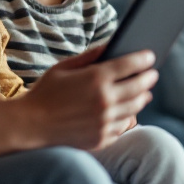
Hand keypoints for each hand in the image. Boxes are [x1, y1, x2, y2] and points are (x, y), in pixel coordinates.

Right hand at [18, 47, 156, 150]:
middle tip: (152, 74)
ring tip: (144, 92)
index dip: (144, 59)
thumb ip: (90, 56)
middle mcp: (105, 100)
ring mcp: (105, 122)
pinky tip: (128, 111)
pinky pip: (124, 126)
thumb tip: (112, 45)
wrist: (31, 125)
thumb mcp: (64, 67)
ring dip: (143, 97)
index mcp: (96, 79)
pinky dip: (129, 117)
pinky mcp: (102, 138)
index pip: (131, 65)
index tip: (150, 57)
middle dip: (149, 78)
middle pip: (139, 87)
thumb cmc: (45, 93)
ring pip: (136, 108)